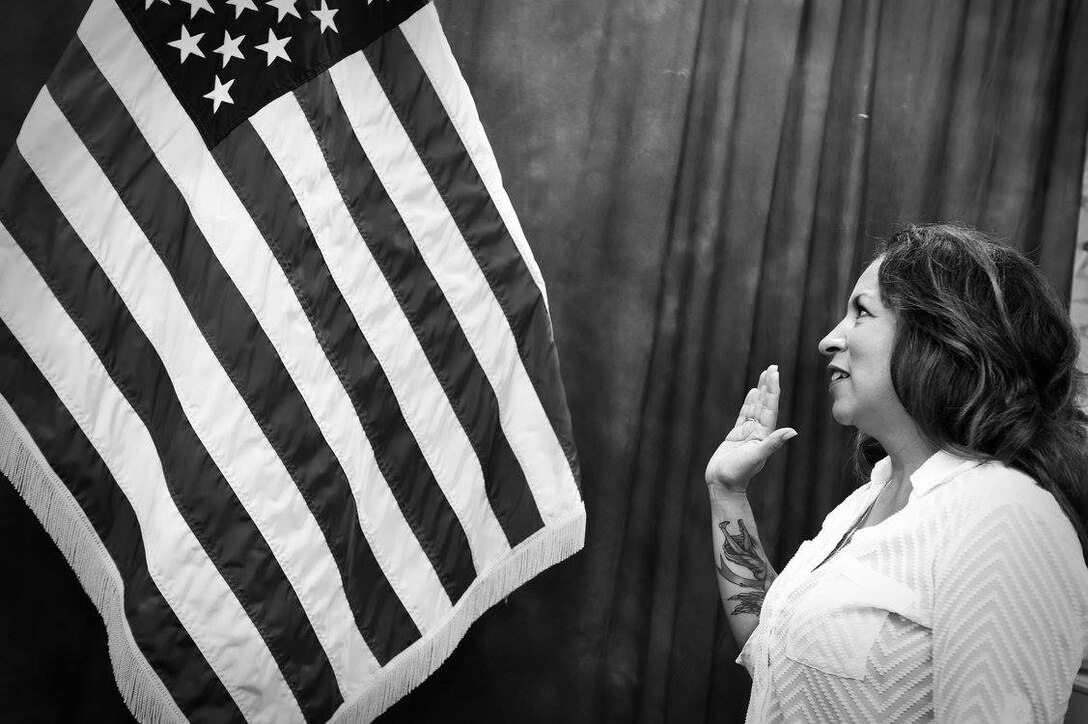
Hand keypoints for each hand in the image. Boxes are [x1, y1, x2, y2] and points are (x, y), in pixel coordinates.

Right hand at [705, 365, 796, 492]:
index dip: (773, 390)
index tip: (775, 373)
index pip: (771, 407)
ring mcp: (748, 433)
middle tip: (772, 367)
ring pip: (755, 407)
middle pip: (765, 404)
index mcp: (765, 435)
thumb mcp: (756, 457)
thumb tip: (793, 431)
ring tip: (765, 375)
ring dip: (761, 391)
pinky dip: (749, 403)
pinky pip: (744, 415)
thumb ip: (773, 443)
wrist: (723, 485)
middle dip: (769, 385)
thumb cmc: (738, 474)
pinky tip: (753, 393)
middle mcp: (759, 432)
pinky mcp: (736, 435)